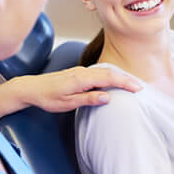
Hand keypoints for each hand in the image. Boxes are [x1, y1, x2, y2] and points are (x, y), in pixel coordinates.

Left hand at [21, 66, 142, 111]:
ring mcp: (82, 70)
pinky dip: (111, 76)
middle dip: (127, 78)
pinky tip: (115, 81)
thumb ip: (88, 99)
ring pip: (106, 71)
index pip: (109, 78)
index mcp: (81, 78)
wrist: (32, 88)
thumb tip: (108, 97)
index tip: (138, 88)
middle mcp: (83, 71)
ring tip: (132, 84)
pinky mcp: (80, 72)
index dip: (125, 82)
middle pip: (110, 72)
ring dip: (120, 76)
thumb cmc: (47, 97)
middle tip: (141, 86)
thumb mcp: (67, 103)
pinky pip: (100, 72)